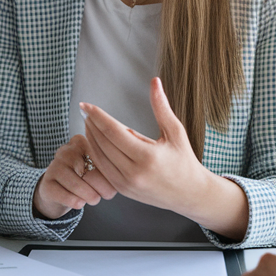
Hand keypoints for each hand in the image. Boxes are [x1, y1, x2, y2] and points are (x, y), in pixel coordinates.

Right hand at [33, 133, 117, 219]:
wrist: (56, 189)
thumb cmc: (82, 177)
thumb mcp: (96, 168)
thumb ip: (108, 168)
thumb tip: (121, 180)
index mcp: (81, 142)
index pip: (101, 159)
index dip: (112, 176)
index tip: (114, 185)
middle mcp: (66, 150)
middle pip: (91, 173)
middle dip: (103, 189)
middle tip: (106, 195)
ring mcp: (54, 166)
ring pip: (78, 186)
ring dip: (90, 197)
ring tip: (94, 199)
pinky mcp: (47, 183)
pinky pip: (67, 197)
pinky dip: (77, 203)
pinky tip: (79, 202)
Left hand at [80, 78, 247, 238]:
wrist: (190, 194)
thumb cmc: (184, 161)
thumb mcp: (175, 132)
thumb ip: (161, 107)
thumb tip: (155, 81)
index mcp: (147, 157)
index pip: (113, 131)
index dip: (97, 116)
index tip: (86, 104)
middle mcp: (134, 173)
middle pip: (102, 143)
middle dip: (91, 124)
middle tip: (85, 110)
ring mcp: (126, 184)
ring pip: (99, 157)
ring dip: (90, 138)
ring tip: (88, 122)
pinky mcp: (122, 190)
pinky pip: (102, 169)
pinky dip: (95, 154)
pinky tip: (94, 141)